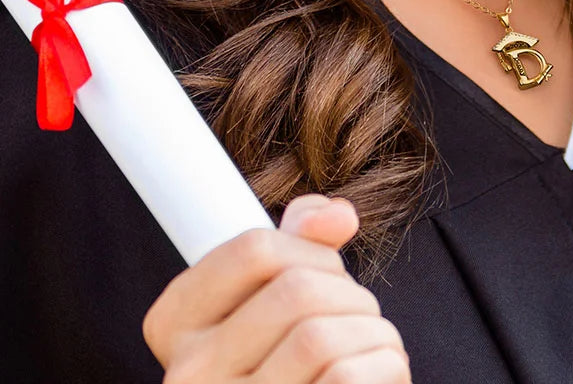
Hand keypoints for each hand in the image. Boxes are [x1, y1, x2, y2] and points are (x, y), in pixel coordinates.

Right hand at [143, 196, 409, 382]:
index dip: (312, 251)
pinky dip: (384, 366)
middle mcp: (188, 374)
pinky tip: (379, 374)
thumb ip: (301, 243)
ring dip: (372, 332)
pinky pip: (346, 379)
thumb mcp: (278, 299)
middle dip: (351, 295)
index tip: (327, 274)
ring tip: (371, 349)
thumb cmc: (291, 365)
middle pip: (297, 290)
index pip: (255, 248)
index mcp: (177, 323)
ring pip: (322, 336)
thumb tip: (339, 214)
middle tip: (359, 319)